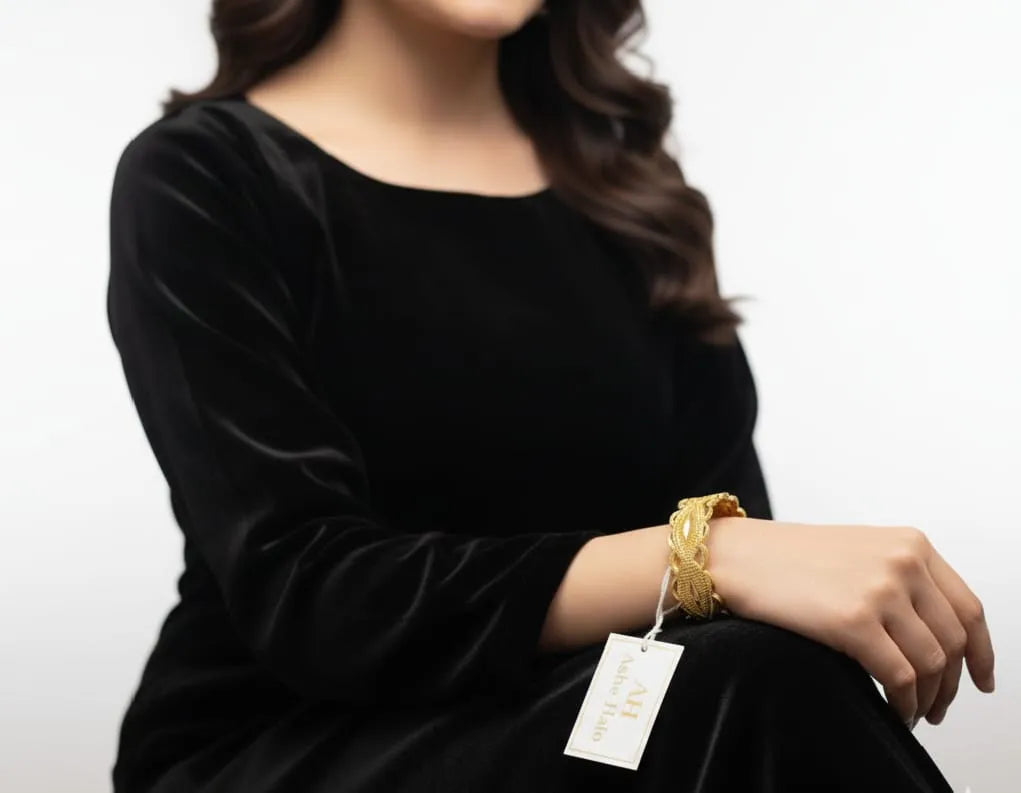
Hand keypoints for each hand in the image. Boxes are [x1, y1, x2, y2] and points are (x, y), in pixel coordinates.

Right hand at [706, 518, 995, 726]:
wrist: (735, 557)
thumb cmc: (786, 559)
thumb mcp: (859, 552)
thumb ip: (902, 579)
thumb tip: (939, 637)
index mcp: (911, 543)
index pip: (969, 607)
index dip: (982, 652)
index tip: (982, 679)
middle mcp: (904, 562)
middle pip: (954, 641)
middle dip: (952, 684)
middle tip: (939, 708)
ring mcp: (881, 590)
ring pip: (932, 664)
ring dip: (927, 698)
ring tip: (912, 712)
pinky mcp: (854, 621)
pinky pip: (900, 678)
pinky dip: (904, 704)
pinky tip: (893, 710)